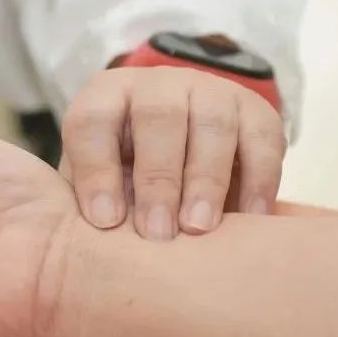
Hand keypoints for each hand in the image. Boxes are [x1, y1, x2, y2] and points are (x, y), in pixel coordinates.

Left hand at [60, 66, 285, 239]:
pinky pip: (261, 139)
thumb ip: (85, 207)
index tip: (104, 221)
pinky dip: (258, 181)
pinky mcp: (254, 110)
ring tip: (198, 229)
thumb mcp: (99, 186)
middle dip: (158, 179)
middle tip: (156, 233)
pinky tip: (249, 220)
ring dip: (206, 180)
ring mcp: (210, 91)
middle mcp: (156, 86)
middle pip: (158, 117)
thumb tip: (76, 251)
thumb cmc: (126, 182)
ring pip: (211, 124)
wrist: (183, 154)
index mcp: (105, 98)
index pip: (93, 122)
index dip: (96, 170)